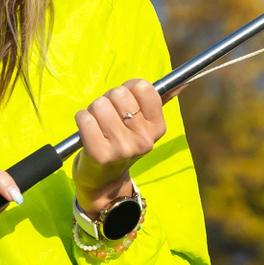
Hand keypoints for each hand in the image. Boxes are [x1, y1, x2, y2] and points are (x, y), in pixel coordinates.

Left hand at [73, 78, 165, 211]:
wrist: (105, 181)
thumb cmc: (122, 143)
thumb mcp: (144, 126)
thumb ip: (156, 102)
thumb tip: (181, 83)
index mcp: (158, 128)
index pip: (143, 87)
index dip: (128, 88)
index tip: (124, 101)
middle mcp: (143, 139)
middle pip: (118, 94)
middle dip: (108, 100)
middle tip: (108, 117)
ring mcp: (122, 148)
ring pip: (99, 105)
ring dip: (93, 110)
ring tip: (98, 125)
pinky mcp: (100, 155)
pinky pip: (85, 119)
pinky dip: (82, 119)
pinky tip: (87, 131)